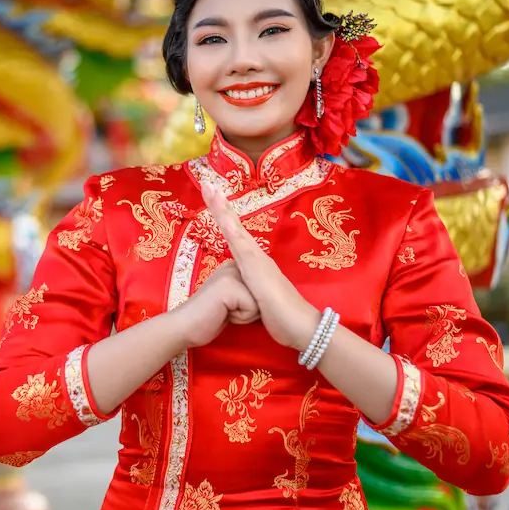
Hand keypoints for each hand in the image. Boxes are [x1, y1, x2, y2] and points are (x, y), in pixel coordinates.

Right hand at [170, 259, 259, 348]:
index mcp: (233, 266)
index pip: (259, 288)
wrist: (184, 327)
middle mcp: (233, 265)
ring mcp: (231, 273)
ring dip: (244, 314)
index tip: (225, 305)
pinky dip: (240, 318)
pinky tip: (222, 314)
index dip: (248, 305)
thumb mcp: (230, 299)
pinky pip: (252, 308)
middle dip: (248, 309)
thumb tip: (261, 293)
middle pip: (261, 294)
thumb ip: (243, 289)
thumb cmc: (207, 318)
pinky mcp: (230, 286)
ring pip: (259, 301)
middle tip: (223, 310)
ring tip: (223, 312)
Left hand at [200, 182, 319, 349]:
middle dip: (220, 204)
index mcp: (254, 262)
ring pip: (236, 229)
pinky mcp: (257, 270)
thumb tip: (244, 290)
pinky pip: (242, 247)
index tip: (212, 197)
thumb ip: (250, 290)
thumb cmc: (281, 316)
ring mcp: (257, 260)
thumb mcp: (258, 300)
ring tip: (212, 190)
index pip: (235, 233)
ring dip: (223, 210)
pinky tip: (224, 220)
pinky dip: (232, 231)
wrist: (301, 326)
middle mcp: (256, 256)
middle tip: (207, 183)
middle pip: (234, 224)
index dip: (224, 215)